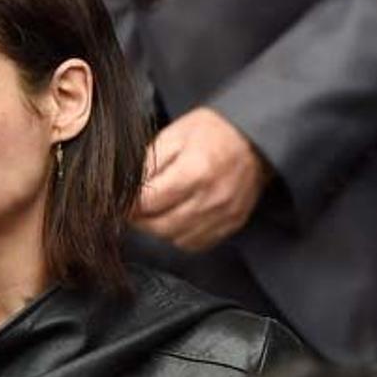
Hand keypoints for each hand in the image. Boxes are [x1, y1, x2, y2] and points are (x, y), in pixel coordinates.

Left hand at [132, 107, 271, 251]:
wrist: (254, 140)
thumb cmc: (213, 132)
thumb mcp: (174, 135)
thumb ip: (148, 163)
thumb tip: (127, 189)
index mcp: (194, 171)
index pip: (149, 202)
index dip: (130, 204)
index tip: (123, 201)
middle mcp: (210, 198)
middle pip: (160, 226)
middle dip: (141, 221)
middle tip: (135, 210)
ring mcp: (224, 215)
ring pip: (177, 239)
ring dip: (161, 230)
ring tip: (157, 213)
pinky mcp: (232, 224)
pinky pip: (197, 244)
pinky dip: (182, 236)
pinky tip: (178, 219)